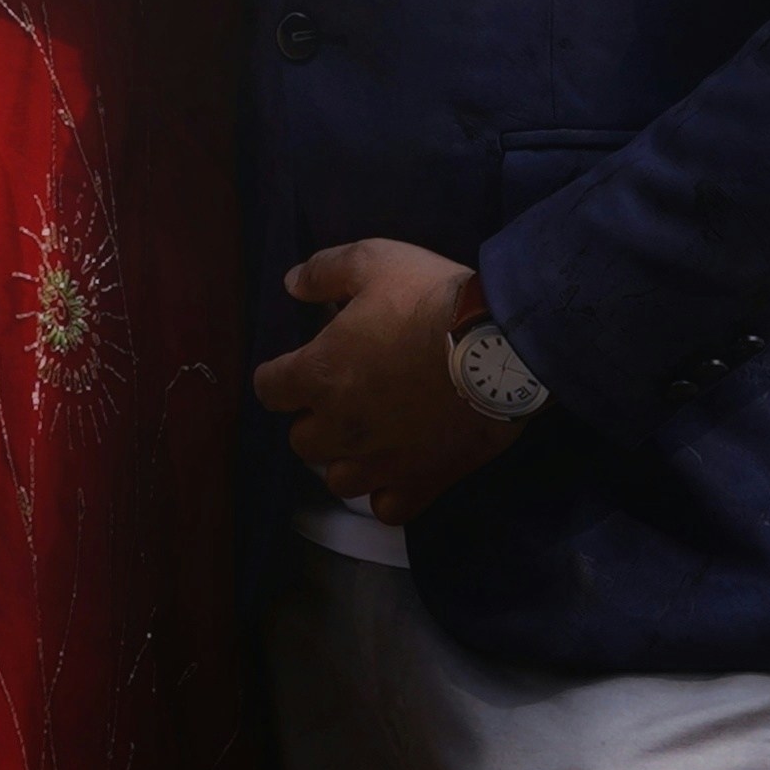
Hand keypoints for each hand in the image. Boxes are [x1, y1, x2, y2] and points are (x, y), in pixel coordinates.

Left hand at [253, 236, 517, 523]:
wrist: (500, 344)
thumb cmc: (430, 299)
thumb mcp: (373, 261)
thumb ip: (323, 272)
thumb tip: (290, 284)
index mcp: (320, 374)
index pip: (269, 390)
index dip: (279, 378)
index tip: (295, 369)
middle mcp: (341, 427)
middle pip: (302, 442)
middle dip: (314, 419)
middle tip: (342, 397)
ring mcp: (380, 462)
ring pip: (338, 482)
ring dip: (346, 460)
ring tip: (369, 438)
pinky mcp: (421, 482)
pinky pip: (386, 509)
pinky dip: (387, 493)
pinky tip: (399, 469)